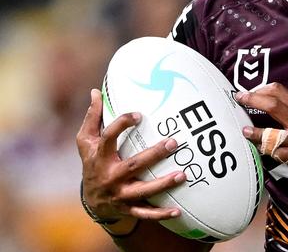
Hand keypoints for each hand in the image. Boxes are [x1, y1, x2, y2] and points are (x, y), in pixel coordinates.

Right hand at [76, 89, 186, 222]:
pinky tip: (178, 210)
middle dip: (154, 155)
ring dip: (163, 184)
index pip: (109, 138)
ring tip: (183, 174)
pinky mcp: (128, 208)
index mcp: (100, 156)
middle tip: (173, 142)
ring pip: (143, 191)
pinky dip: (161, 213)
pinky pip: (145, 213)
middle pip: (133, 165)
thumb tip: (96, 91)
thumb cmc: (93, 162)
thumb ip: (93, 117)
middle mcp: (110, 176)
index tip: (138, 115)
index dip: (122, 124)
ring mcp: (120, 194)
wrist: (91, 199)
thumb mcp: (87, 141)